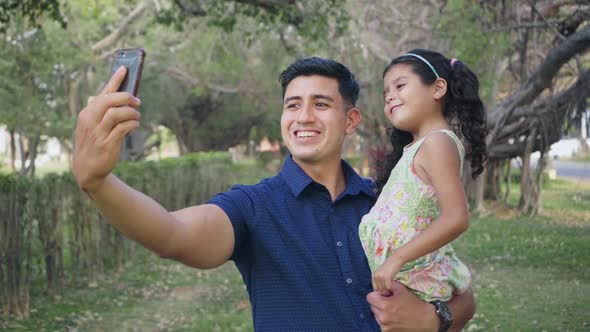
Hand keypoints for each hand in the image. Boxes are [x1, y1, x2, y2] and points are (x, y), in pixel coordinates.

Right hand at [72, 66, 141, 191]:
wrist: (87, 169)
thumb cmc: (93, 143)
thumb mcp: (91, 126)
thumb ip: (100, 111)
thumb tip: (108, 95)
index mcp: (87, 114)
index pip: (102, 93)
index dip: (115, 80)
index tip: (125, 69)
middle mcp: (90, 121)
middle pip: (109, 100)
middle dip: (126, 97)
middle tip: (137, 101)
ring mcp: (98, 133)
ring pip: (116, 114)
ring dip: (131, 112)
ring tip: (136, 115)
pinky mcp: (107, 144)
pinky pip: (122, 129)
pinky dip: (132, 124)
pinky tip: (135, 125)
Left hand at [367, 282, 437, 331]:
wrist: (426, 321)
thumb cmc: (414, 304)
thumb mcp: (402, 290)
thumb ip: (389, 285)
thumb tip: (382, 286)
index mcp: (385, 305)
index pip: (370, 297)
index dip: (377, 294)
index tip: (385, 295)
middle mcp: (382, 317)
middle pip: (372, 306)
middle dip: (379, 303)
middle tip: (390, 302)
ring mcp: (384, 326)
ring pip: (376, 315)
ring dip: (382, 312)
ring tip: (394, 311)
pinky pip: (381, 323)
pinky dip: (386, 320)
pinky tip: (396, 318)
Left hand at [372, 256, 402, 292]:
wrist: (396, 259)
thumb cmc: (390, 267)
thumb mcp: (382, 273)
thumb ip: (379, 280)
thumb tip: (380, 292)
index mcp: (373, 275)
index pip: (375, 288)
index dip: (381, 289)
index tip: (386, 287)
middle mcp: (376, 276)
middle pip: (380, 289)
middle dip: (385, 288)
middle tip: (389, 284)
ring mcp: (380, 277)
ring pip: (384, 289)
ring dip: (388, 287)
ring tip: (391, 282)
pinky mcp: (386, 277)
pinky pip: (388, 287)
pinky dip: (391, 287)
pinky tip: (393, 281)